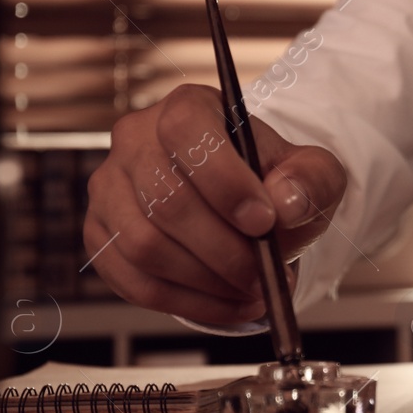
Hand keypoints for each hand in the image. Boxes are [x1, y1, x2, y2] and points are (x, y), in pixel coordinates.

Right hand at [83, 84, 345, 324]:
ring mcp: (109, 188)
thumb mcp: (312, 172)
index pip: (186, 132)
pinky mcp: (100, 235)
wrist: (247, 205)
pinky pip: (132, 280)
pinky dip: (185, 303)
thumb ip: (311, 180)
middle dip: (222, 249)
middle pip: (166, 201)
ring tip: (250, 291)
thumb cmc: (273, 181)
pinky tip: (227, 305)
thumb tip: (286, 202)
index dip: (224, 181)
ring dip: (204, 281)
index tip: (264, 222)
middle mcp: (134, 140)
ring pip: (143, 245)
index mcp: (186, 107)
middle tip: (263, 274)